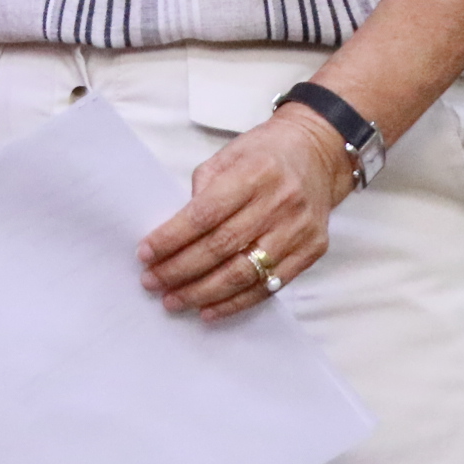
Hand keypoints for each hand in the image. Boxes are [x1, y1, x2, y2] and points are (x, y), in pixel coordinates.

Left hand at [137, 106, 346, 321]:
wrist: (318, 154)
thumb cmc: (265, 154)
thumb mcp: (228, 156)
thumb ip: (202, 191)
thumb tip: (174, 235)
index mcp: (255, 173)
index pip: (205, 214)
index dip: (172, 238)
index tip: (145, 254)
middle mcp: (280, 202)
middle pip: (221, 247)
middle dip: (180, 270)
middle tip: (152, 282)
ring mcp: (299, 230)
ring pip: (243, 273)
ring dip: (203, 293)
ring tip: (174, 300)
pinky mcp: (311, 251)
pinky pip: (268, 287)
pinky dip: (235, 303)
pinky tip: (209, 310)